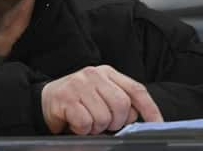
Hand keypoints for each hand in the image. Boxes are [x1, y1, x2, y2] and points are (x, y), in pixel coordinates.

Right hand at [41, 65, 162, 134]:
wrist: (44, 100)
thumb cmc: (78, 100)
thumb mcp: (101, 95)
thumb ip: (120, 101)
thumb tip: (138, 118)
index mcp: (107, 73)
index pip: (136, 90)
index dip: (150, 109)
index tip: (157, 125)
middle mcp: (93, 74)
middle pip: (122, 105)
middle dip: (116, 122)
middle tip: (103, 123)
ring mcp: (79, 85)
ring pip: (104, 117)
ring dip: (96, 127)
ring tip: (86, 121)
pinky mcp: (66, 98)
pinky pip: (86, 123)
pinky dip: (82, 129)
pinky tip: (75, 123)